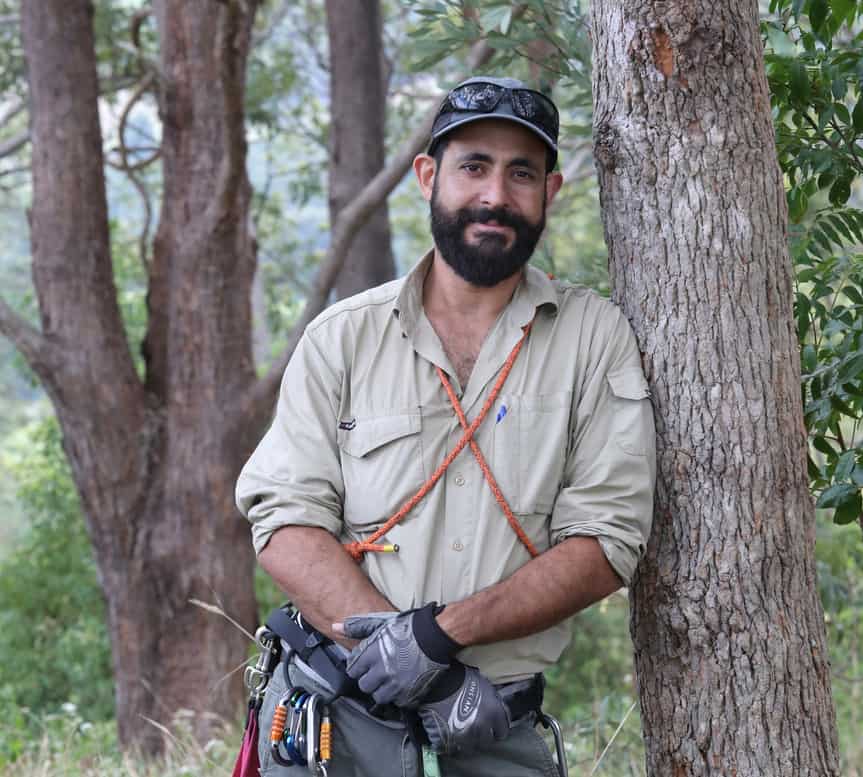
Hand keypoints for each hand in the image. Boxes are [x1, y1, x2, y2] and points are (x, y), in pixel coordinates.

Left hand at [339, 603, 460, 707]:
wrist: (436, 636)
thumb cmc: (408, 628)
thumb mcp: (381, 622)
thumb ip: (357, 627)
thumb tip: (335, 627)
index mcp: (371, 654)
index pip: (353, 670)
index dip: (359, 666)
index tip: (366, 663)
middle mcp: (381, 671)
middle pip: (364, 685)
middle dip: (369, 679)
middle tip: (379, 671)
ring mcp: (396, 685)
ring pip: (379, 697)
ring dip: (383, 689)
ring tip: (391, 679)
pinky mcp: (409, 694)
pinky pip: (397, 702)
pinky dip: (399, 695)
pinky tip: (403, 683)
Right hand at [418, 663, 510, 754]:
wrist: (438, 679)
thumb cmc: (462, 678)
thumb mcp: (485, 685)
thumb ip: (494, 702)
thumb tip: (499, 711)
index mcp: (494, 712)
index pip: (502, 732)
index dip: (497, 729)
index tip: (494, 728)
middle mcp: (481, 727)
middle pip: (486, 742)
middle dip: (483, 736)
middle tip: (477, 729)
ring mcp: (464, 735)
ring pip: (470, 747)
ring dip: (468, 741)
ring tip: (463, 732)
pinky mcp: (447, 740)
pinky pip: (453, 748)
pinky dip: (452, 744)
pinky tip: (451, 735)